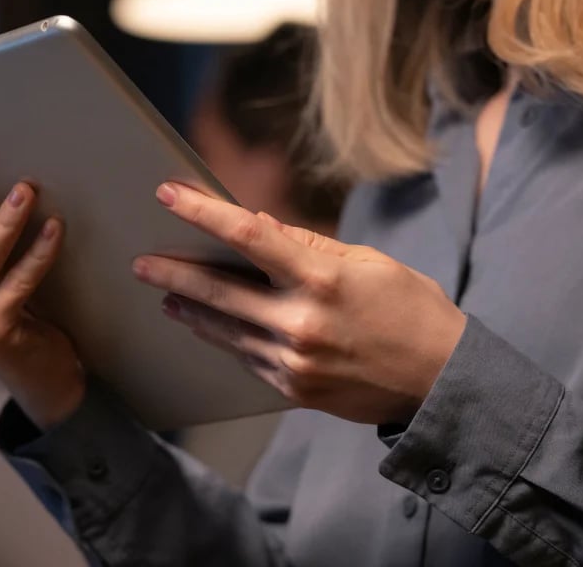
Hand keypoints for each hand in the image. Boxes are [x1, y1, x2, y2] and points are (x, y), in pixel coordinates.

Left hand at [132, 182, 466, 425]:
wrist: (442, 382)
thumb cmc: (410, 309)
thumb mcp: (367, 262)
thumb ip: (307, 245)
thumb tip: (259, 225)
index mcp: (322, 279)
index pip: (249, 235)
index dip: (203, 211)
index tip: (168, 194)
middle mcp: (301, 322)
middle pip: (219, 291)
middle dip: (173, 273)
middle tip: (141, 263)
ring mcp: (294, 361)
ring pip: (224, 329)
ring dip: (190, 309)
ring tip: (165, 294)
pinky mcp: (293, 389)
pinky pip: (245, 358)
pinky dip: (222, 338)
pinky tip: (205, 325)